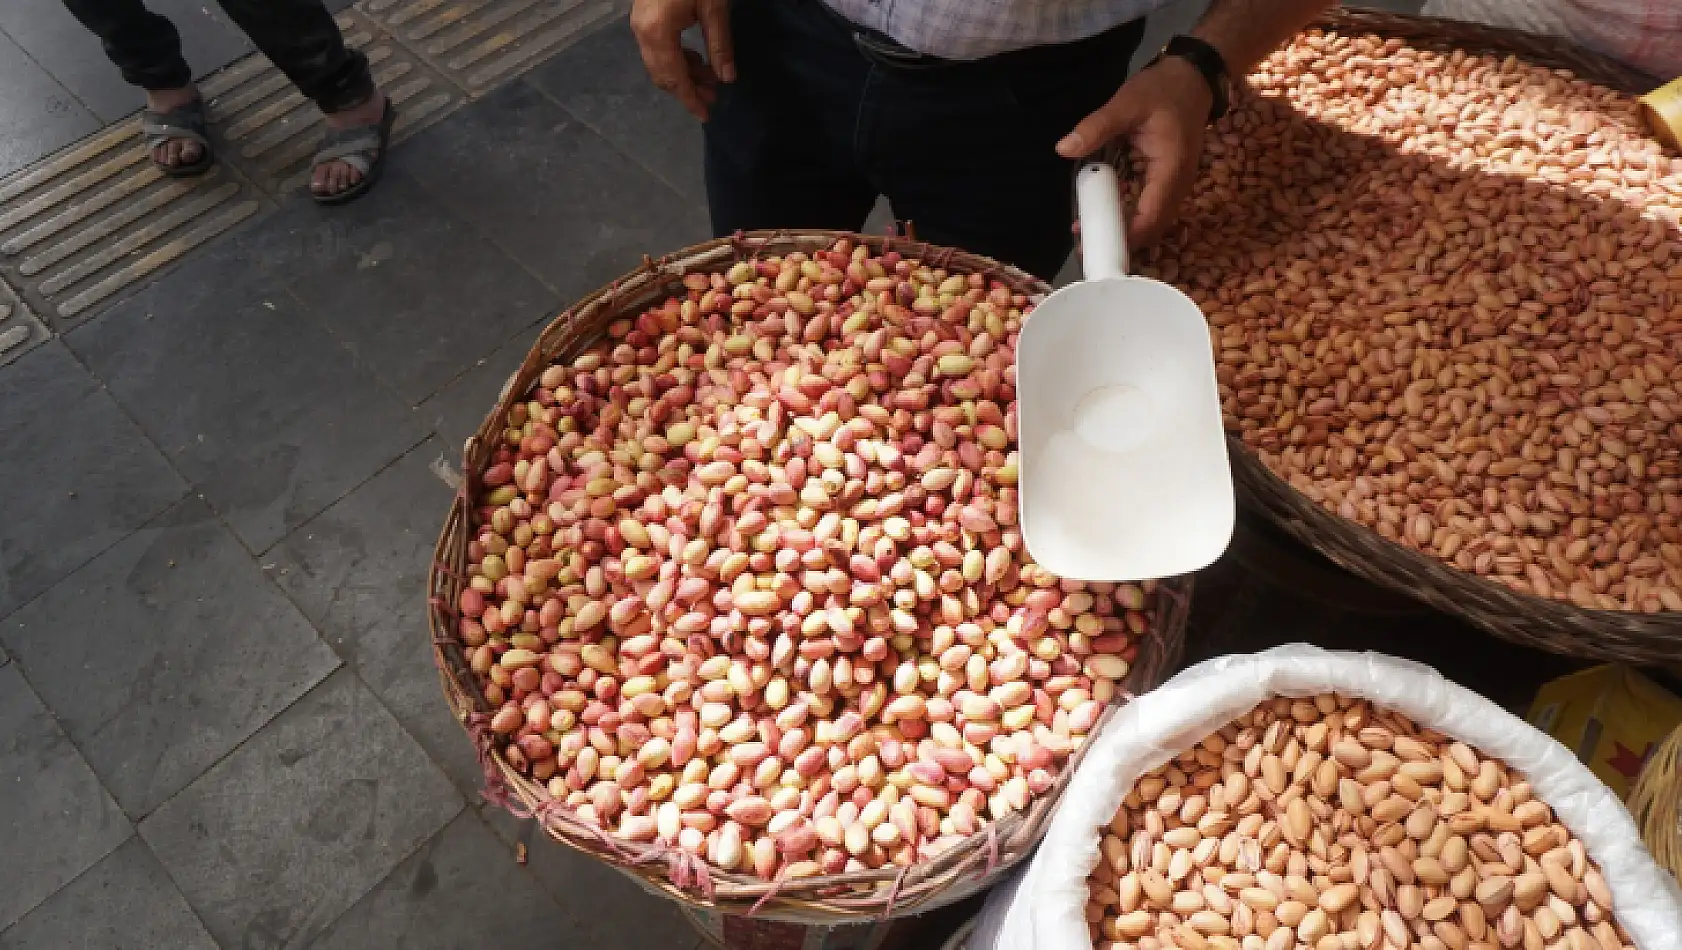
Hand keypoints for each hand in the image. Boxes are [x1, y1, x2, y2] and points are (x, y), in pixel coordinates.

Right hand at [630, 0, 734, 119]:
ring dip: (684, 74)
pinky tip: (696, 58)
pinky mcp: (643, 16)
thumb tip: (727, 78)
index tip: (705, 116)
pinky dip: (676, 60)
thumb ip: (720, 44)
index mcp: (658, 32)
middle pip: (663, 74)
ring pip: (659, 63)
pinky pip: (656, 49)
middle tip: (714, 94)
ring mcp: (639, 23)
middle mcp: (642, 32)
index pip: (675, 78)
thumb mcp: (714, 7)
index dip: (690, 99)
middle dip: (687, 90)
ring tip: (710, 76)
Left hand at [1056, 57, 1212, 247]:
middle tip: (1082, 242)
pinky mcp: (1168, 182)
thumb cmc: (1163, 90)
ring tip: (1087, 232)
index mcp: (1171, 168)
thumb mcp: (1127, 103)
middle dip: (1120, 239)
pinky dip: (1128, 216)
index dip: (1125, 236)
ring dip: (1123, 230)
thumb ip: (1097, 126)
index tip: (1094, 242)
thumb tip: (1063, 148)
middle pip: (1153, 227)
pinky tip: (1103, 212)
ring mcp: (1176, 185)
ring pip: (1152, 221)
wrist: (1192, 79)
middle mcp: (1179, 184)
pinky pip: (1150, 208)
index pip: (1151, 216)